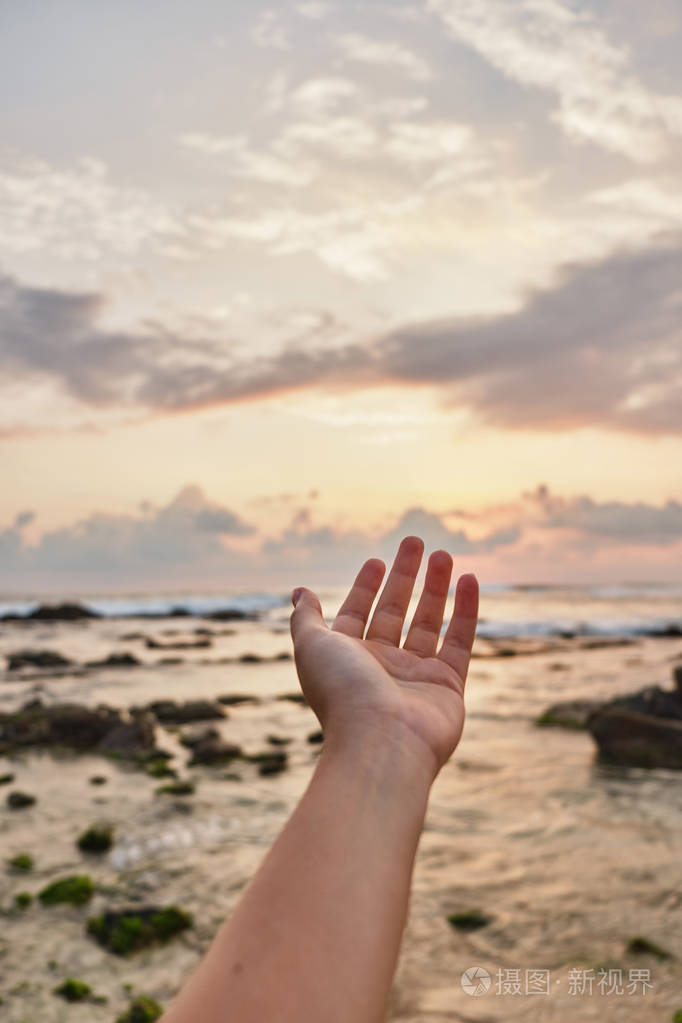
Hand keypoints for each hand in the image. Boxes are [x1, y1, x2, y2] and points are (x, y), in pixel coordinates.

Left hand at [290, 536, 478, 778]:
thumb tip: (300, 591)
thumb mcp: (312, 646)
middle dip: (404, 577)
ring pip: (428, 622)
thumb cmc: (343, 692)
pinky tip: (468, 580)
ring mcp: (416, 676)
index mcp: (348, 659)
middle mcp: (381, 667)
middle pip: (395, 612)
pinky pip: (459, 641)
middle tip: (416, 542)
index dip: (365, 588)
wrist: (382, 741)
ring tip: (444, 554)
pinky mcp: (448, 685)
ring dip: (436, 587)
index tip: (376, 561)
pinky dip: (465, 610)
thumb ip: (306, 619)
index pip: (357, 614)